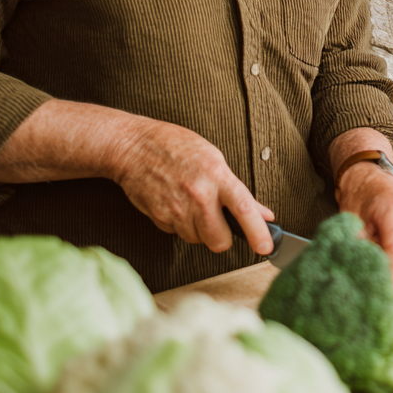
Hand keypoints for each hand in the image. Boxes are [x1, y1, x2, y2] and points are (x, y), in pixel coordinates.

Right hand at [0, 99, 275, 256]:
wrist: (126, 143)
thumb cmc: (177, 147)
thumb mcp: (213, 161)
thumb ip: (240, 193)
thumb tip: (266, 214)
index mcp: (216, 176)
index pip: (243, 210)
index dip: (257, 233)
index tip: (267, 248)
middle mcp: (197, 194)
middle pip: (218, 238)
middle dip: (220, 234)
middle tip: (217, 220)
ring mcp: (174, 208)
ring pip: (197, 240)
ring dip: (198, 230)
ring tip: (190, 206)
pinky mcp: (155, 217)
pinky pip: (176, 233)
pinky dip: (178, 226)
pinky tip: (172, 205)